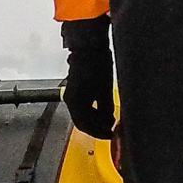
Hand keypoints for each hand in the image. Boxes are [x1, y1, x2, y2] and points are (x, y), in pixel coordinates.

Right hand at [60, 16, 114, 138]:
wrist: (89, 47)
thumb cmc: (97, 65)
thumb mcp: (105, 90)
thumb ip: (106, 108)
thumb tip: (109, 120)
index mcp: (76, 102)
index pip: (85, 125)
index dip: (98, 133)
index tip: (110, 135)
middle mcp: (70, 100)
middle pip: (83, 122)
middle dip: (97, 127)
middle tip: (111, 130)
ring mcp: (72, 94)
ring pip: (83, 114)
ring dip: (95, 120)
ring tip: (110, 120)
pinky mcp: (76, 89)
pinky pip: (83, 106)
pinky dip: (93, 111)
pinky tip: (104, 110)